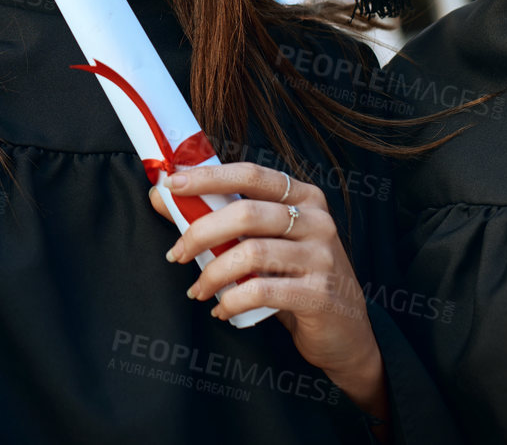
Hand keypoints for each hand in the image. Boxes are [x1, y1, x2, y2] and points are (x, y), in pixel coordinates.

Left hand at [154, 162, 384, 416]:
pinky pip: (262, 291)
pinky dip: (232, 301)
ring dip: (212, 273)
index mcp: (303, 197)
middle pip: (245, 213)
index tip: (170, 185)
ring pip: (251, 253)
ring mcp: (323, 257)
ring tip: (199, 289)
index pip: (250, 174)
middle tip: (175, 254)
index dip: (207, 176)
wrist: (346, 332)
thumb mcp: (264, 242)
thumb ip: (221, 218)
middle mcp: (317, 220)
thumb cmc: (295, 278)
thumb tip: (160, 196)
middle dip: (200, 233)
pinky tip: (222, 309)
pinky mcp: (320, 294)